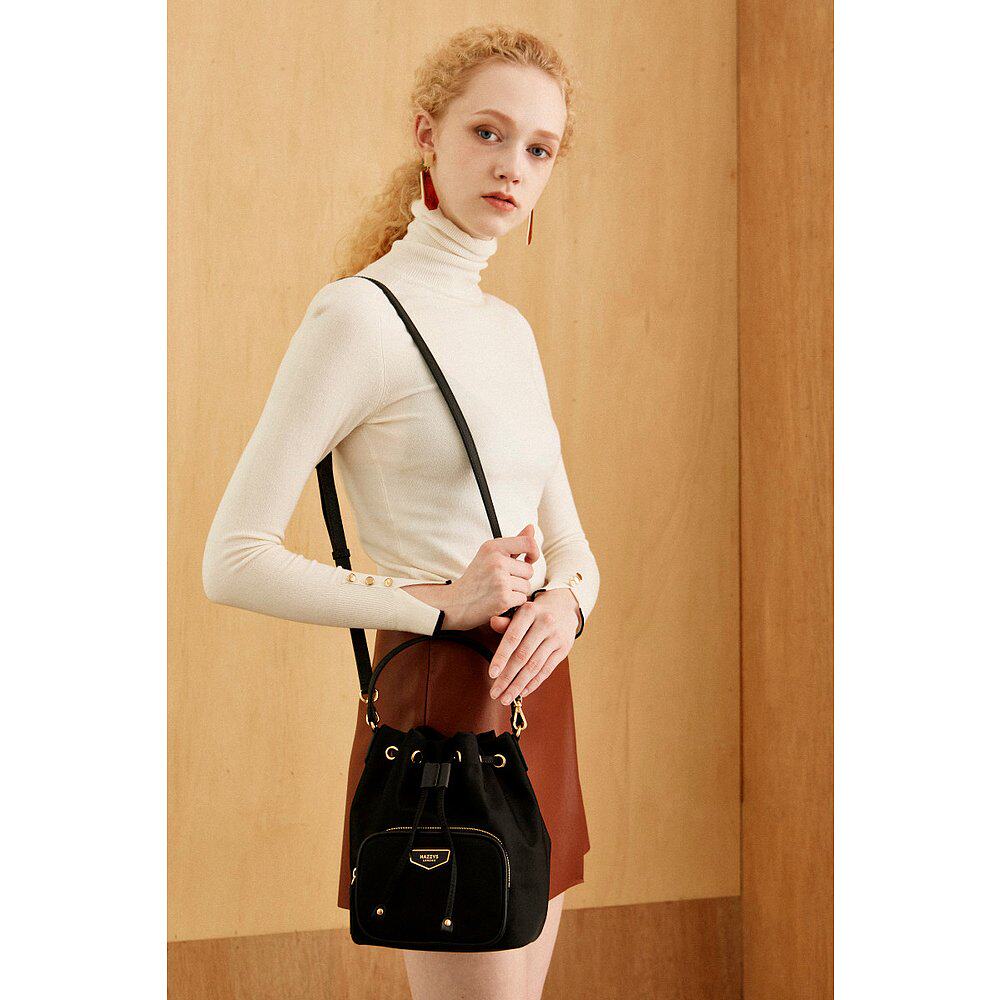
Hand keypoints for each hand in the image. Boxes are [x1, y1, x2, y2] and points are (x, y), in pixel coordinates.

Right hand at [405, 525, 540, 630]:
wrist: (455, 602)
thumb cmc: (475, 578)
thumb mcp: (490, 555)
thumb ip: (514, 542)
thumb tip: (531, 527)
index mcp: (493, 547)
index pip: (528, 542)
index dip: (534, 553)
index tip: (528, 560)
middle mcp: (497, 561)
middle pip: (529, 570)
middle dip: (520, 578)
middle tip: (502, 582)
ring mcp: (500, 580)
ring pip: (526, 586)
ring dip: (517, 592)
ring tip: (498, 591)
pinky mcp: (503, 598)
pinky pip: (522, 599)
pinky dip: (513, 603)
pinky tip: (499, 601)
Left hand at [485, 588, 580, 703]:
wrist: (564, 605)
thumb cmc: (534, 612)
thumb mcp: (520, 610)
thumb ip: (506, 621)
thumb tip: (493, 623)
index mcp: (529, 612)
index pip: (512, 638)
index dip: (501, 657)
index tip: (491, 675)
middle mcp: (544, 623)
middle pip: (522, 656)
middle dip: (507, 678)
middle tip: (495, 693)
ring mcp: (555, 637)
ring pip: (534, 666)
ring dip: (519, 685)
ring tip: (506, 698)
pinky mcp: (563, 649)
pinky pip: (547, 669)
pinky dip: (534, 683)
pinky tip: (523, 692)